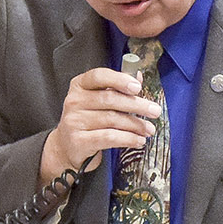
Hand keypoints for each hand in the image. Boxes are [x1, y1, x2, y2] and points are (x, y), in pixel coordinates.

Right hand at [38, 67, 161, 182]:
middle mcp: (74, 101)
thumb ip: (116, 88)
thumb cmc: (87, 120)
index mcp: (79, 85)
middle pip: (110, 99)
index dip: (119, 80)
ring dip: (135, 125)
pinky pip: (109, 138)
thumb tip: (137, 76)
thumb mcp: (98, 100)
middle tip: (154, 111)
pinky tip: (138, 140)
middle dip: (136, 105)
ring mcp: (74, 121)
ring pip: (112, 120)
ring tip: (149, 129)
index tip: (137, 87)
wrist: (67, 147)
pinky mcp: (79, 141)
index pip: (99, 76)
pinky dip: (128, 139)